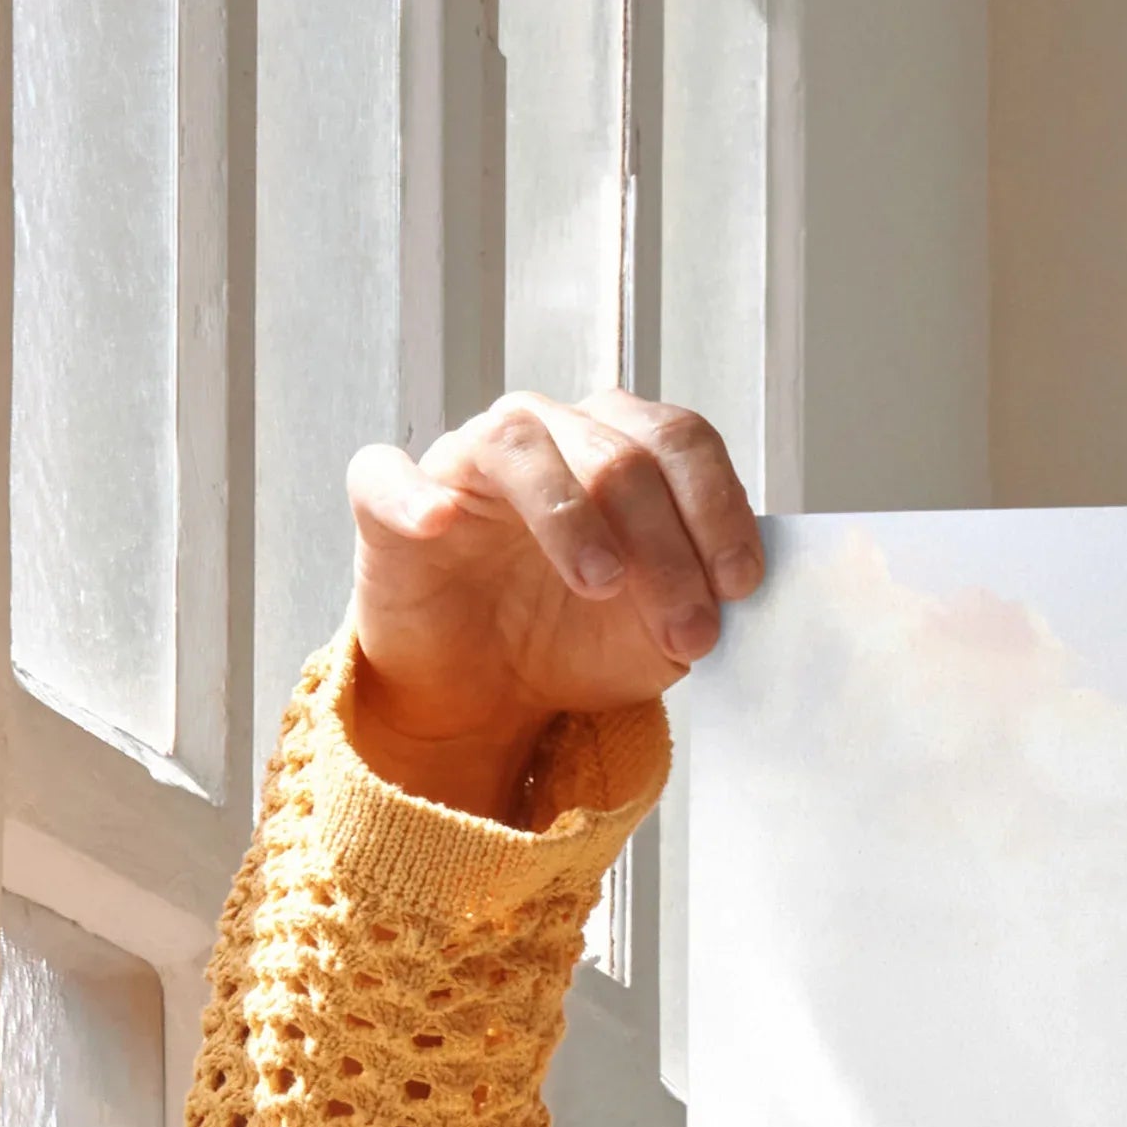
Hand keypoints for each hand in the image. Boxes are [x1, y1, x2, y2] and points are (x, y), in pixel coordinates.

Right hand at [341, 392, 762, 820]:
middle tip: (688, 631)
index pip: (680, 441)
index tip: (739, 585)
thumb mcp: (662, 632)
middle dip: (666, 547)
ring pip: (520, 445)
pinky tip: (440, 523)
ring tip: (602, 584)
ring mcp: (466, 460)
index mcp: (621, 448)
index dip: (717, 508)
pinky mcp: (389, 501)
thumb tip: (738, 590)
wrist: (489, 691)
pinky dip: (413, 494)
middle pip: (617, 454)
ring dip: (570, 516)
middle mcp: (548, 435)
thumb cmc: (577, 640)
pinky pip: (387, 474)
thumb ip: (703, 599)